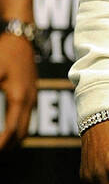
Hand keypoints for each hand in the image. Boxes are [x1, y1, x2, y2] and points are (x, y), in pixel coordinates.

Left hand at [0, 33, 37, 150]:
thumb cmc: (5, 52)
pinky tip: (4, 129)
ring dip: (12, 139)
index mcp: (20, 98)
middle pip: (22, 134)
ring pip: (25, 128)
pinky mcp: (30, 93)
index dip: (1, 144)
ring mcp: (31, 97)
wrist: (21, 37)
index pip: (12, 131)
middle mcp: (29, 100)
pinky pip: (25, 118)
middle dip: (7, 146)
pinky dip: (16, 129)